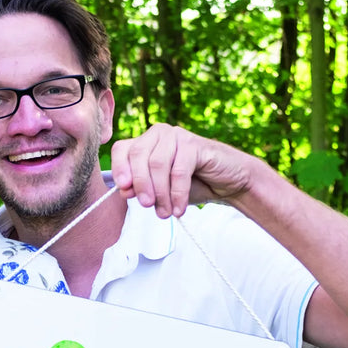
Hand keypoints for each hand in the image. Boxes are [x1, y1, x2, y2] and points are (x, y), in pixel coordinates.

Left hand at [110, 123, 252, 217]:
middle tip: (147, 206)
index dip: (119, 168)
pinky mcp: (195, 144)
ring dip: (160, 193)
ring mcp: (177, 136)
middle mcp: (159, 134)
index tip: (123, 189)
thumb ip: (141, 189)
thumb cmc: (191, 185)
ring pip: (157, 164)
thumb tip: (124, 190)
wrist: (228, 183)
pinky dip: (177, 193)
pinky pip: (178, 171)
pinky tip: (179, 209)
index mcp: (146, 142)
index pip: (122, 149)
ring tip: (166, 213)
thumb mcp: (160, 191)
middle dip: (140, 184)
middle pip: (138, 155)